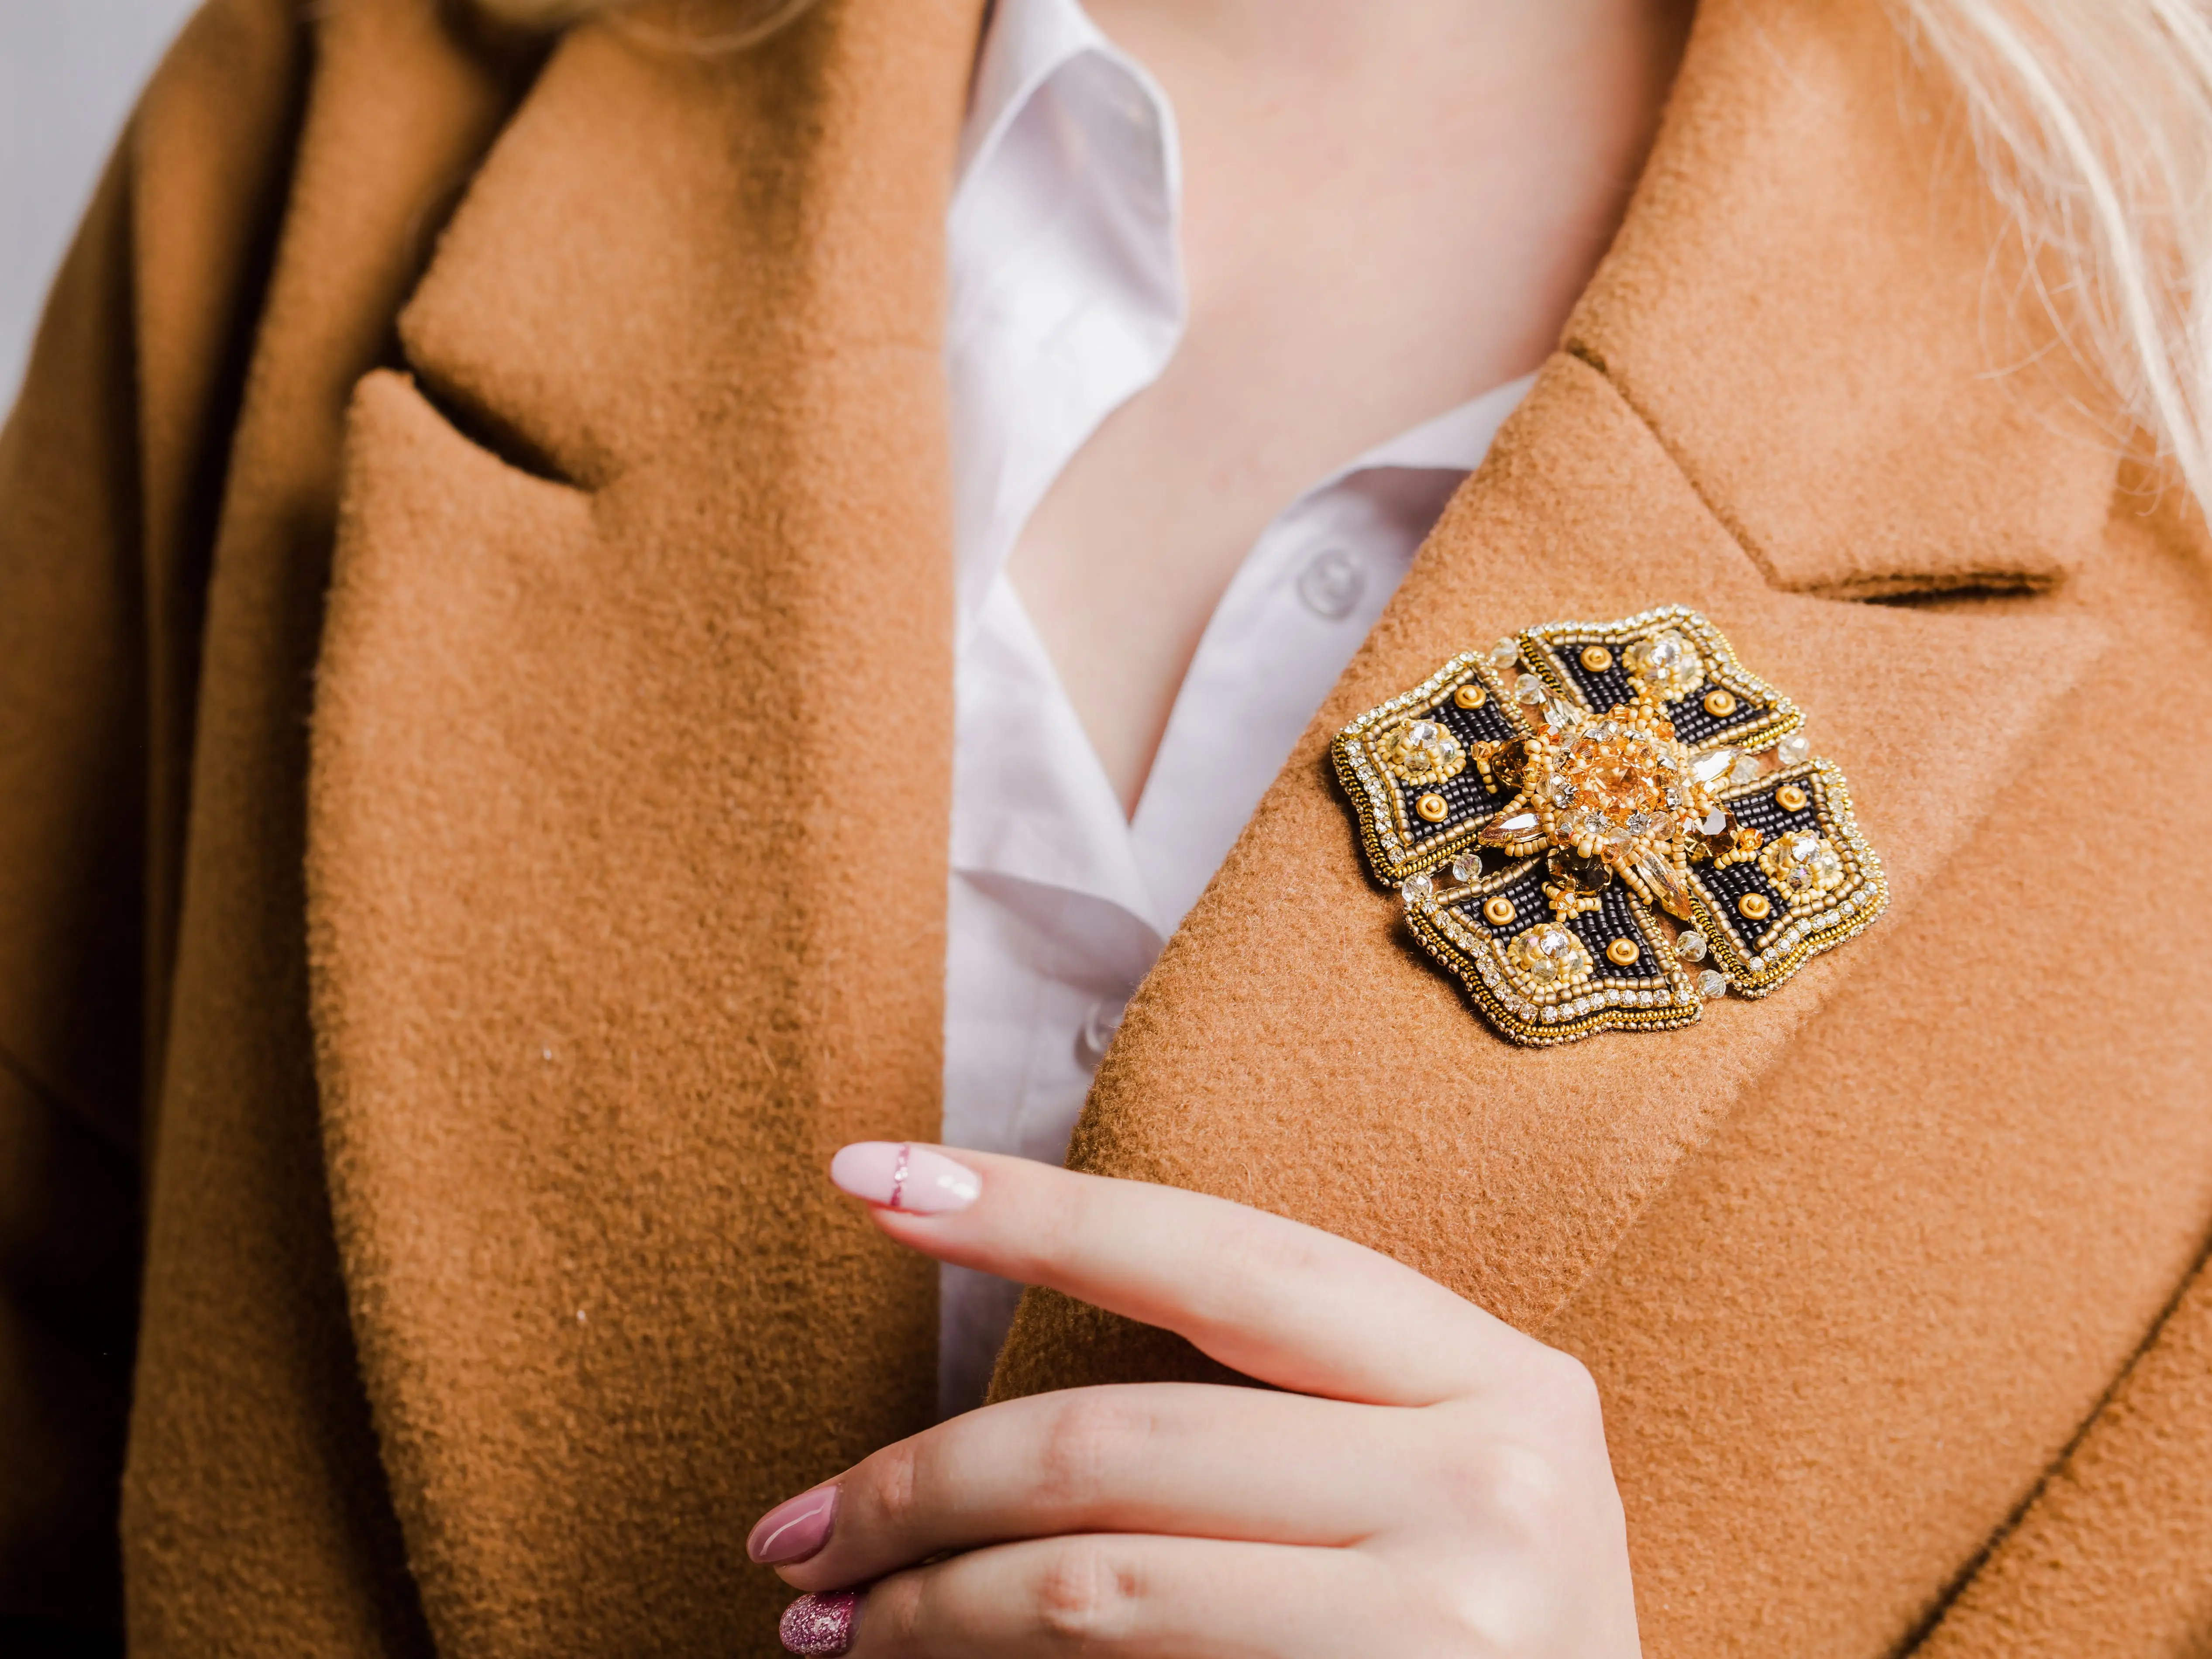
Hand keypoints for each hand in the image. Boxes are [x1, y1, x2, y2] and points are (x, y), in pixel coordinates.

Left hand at [752, 1144, 1639, 1657]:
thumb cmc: (1473, 1638)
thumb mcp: (1423, 1491)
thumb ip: (1266, 1423)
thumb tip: (993, 1423)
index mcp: (1497, 1374)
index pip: (1220, 1256)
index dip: (1034, 1212)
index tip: (870, 1179)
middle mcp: (1498, 1474)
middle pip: (1120, 1437)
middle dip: (915, 1478)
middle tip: (787, 1531)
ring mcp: (1457, 1607)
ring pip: (1096, 1576)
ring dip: (924, 1598)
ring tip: (824, 1621)